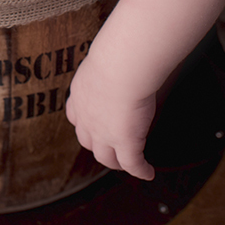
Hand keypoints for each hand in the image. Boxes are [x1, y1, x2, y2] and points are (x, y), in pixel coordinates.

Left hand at [65, 58, 156, 180]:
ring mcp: (104, 133)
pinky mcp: (125, 142)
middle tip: (110, 147)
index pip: (76, 116)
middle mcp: (87, 118)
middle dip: (97, 146)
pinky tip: (148, 172)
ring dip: (117, 162)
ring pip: (107, 157)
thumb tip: (122, 51)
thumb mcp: (105, 59)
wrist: (121, 67)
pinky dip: (140, 170)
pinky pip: (132, 164)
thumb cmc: (117, 55)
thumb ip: (109, 63)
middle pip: (88, 141)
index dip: (84, 124)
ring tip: (128, 164)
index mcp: (80, 95)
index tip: (91, 125)